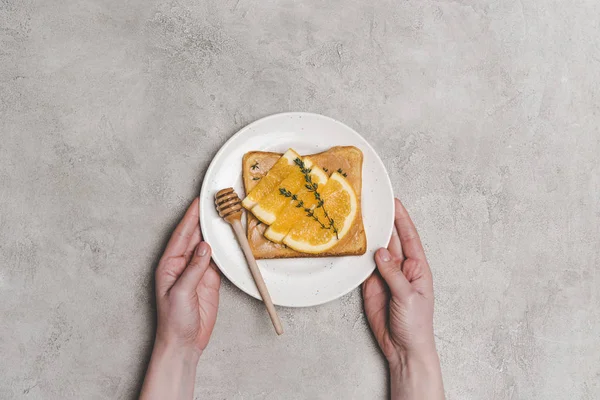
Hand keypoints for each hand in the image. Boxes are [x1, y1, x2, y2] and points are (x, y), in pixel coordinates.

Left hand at [140, 198, 220, 399]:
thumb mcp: (181, 293)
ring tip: (225, 214)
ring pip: (208, 245)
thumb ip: (193, 269)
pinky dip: (225, 249)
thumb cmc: (173, 321)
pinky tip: (230, 238)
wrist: (184, 343)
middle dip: (204, 219)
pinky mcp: (210, 280)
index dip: (190, 217)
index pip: (181, 234)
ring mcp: (198, 271)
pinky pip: (219, 260)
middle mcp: (182, 264)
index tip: (198, 201)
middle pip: (195, 236)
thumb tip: (205, 247)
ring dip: (216, 232)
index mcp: (169, 264)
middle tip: (216, 201)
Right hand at [363, 199, 443, 399]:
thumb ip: (393, 273)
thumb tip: (380, 252)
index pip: (409, 237)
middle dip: (384, 222)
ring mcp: (385, 275)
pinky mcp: (371, 285)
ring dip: (369, 236)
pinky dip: (358, 255)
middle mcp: (401, 268)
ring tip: (360, 218)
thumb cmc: (416, 324)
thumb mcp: (407, 297)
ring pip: (376, 251)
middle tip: (372, 204)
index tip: (394, 202)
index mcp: (418, 267)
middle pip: (391, 240)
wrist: (403, 348)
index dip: (402, 219)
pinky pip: (364, 266)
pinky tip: (353, 243)